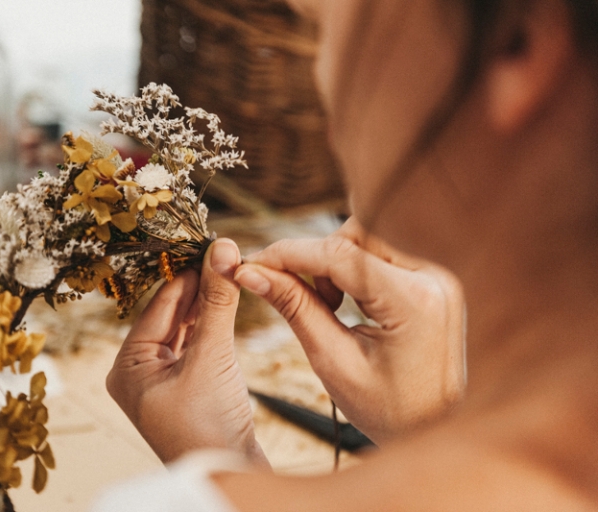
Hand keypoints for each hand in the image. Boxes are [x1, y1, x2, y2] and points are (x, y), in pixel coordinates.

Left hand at [106, 239, 268, 466]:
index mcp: (126, 366)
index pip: (158, 306)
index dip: (186, 274)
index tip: (211, 245)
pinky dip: (210, 328)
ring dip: (206, 306)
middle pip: (169, 316)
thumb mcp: (213, 356)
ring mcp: (160, 382)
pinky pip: (194, 347)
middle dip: (198, 288)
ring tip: (229, 275)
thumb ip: (217, 302)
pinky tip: (225, 306)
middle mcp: (137, 372)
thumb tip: (224, 250)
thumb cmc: (209, 427)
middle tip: (225, 256)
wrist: (231, 477)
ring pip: (184, 330)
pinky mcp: (184, 389)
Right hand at [235, 218, 465, 444]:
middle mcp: (434, 277)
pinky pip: (382, 253)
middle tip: (302, 296)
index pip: (339, 254)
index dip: (288, 254)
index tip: (253, 264)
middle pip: (357, 233)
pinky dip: (354, 268)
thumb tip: (252, 273)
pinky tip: (347, 302)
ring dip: (335, 262)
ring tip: (330, 307)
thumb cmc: (389, 410)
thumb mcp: (333, 361)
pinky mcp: (433, 279)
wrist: (436, 430)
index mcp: (415, 300)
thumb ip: (295, 308)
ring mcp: (438, 275)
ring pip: (368, 237)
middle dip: (318, 257)